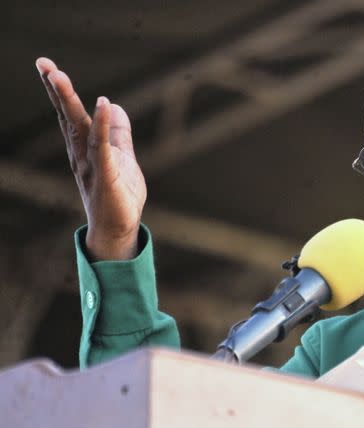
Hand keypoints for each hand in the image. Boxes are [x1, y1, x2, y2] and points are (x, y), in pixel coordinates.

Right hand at [35, 57, 145, 260]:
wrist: (120, 230)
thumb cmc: (119, 196)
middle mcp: (82, 154)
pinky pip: (103, 148)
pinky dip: (104, 127)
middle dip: (57, 91)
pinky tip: (103, 106)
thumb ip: (119, 134)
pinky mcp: (106, 177)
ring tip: (59, 77)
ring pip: (79, 129)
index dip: (59, 92)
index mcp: (84, 149)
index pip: (69, 115)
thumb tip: (115, 106)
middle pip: (68, 117)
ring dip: (70, 102)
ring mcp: (92, 165)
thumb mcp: (122, 158)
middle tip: (44, 65)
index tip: (47, 66)